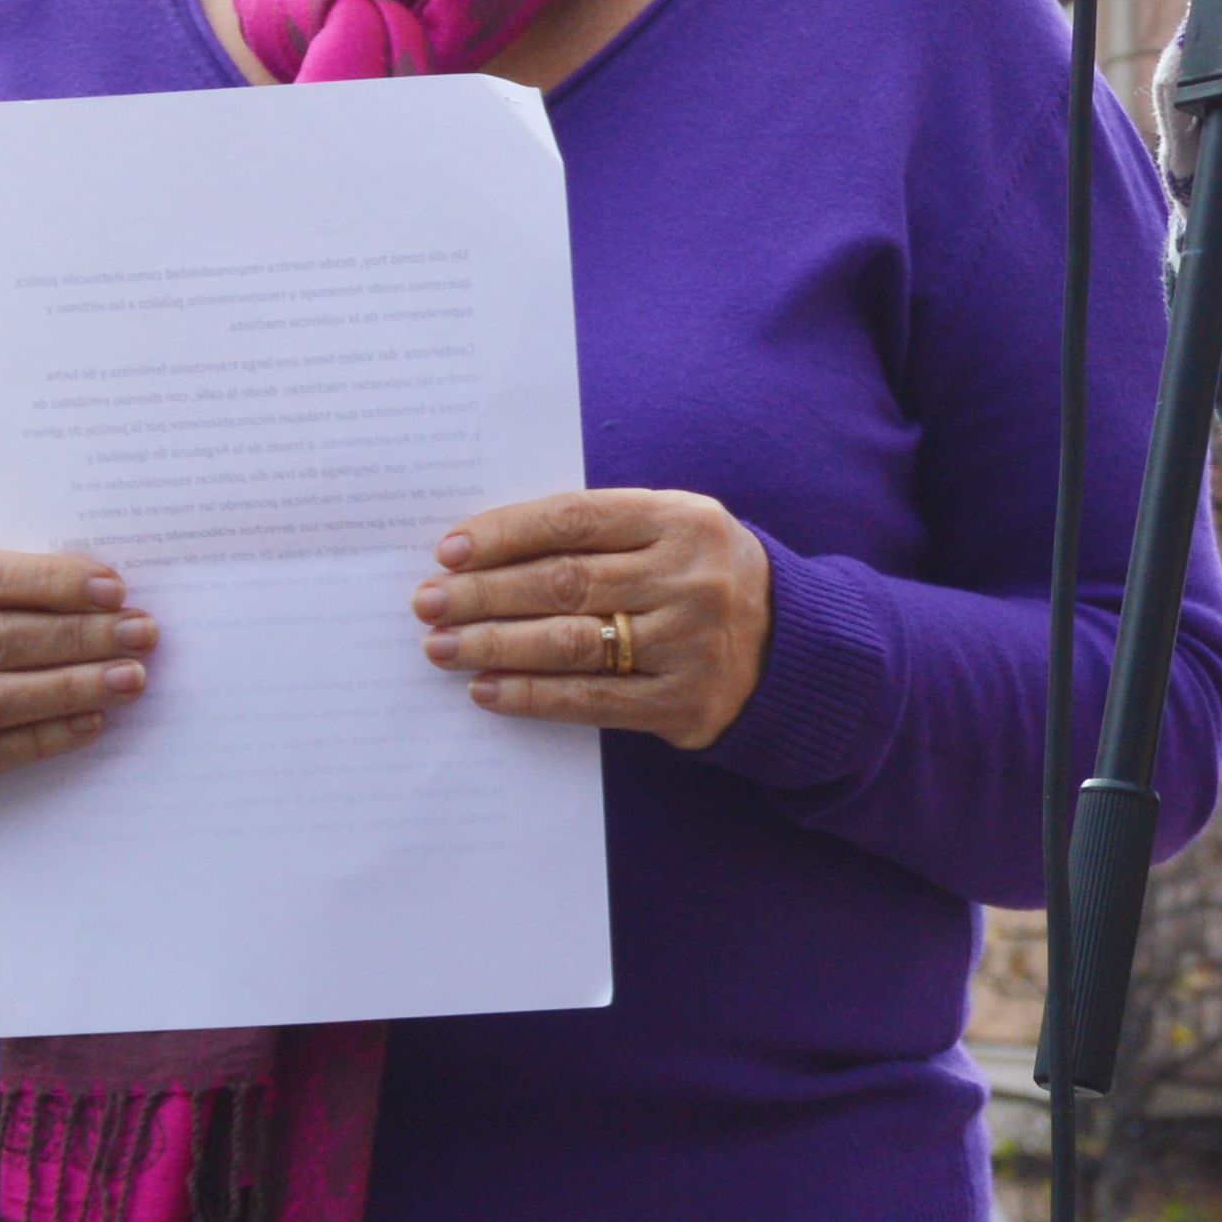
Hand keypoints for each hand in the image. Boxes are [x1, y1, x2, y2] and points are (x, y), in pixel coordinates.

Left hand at [416, 489, 772, 750]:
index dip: (504, 534)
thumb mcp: (674, 532)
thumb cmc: (704, 578)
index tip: (449, 550)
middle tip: (428, 602)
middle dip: (483, 593)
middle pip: (564, 581)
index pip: (574, 520)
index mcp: (683, 519)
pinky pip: (591, 700)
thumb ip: (601, 532)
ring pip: (570, 642)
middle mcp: (690, 578)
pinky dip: (532, 695)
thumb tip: (486, 552)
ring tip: (443, 646)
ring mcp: (690, 643)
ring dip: (495, 644)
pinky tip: (488, 689)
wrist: (793, 649)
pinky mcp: (684, 702)